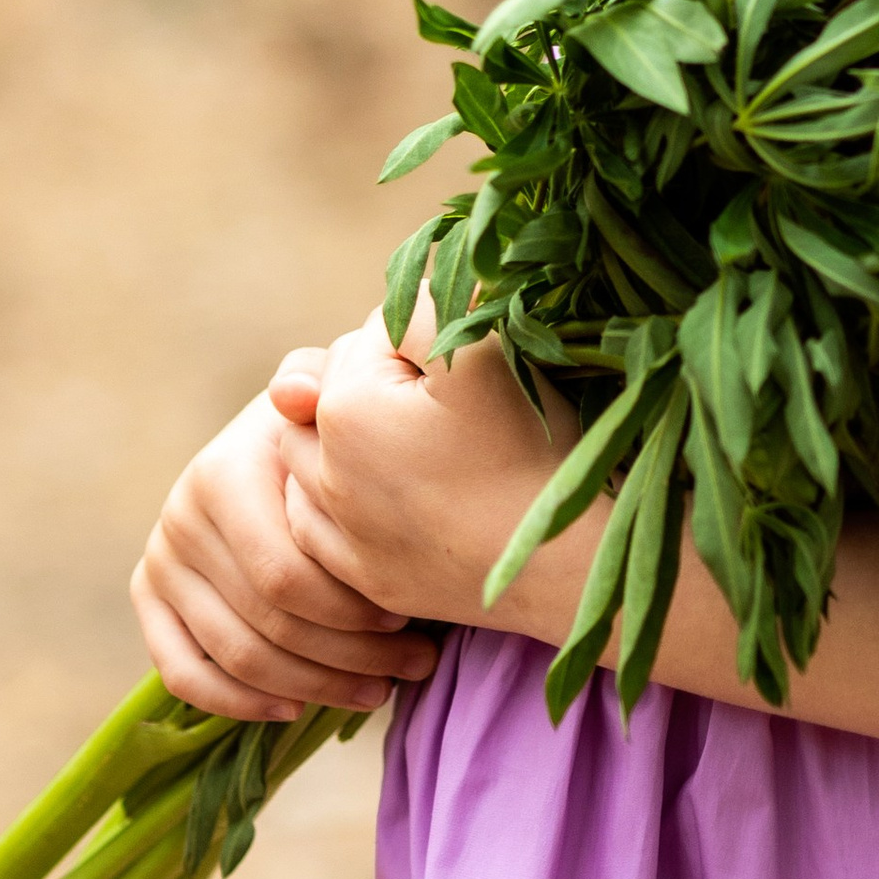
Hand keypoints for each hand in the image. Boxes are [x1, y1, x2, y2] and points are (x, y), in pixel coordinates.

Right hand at [130, 378, 443, 723]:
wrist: (284, 437)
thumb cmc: (332, 429)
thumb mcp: (339, 398)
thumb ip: (328, 384)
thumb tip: (293, 397)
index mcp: (222, 471)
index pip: (286, 577)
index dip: (353, 614)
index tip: (414, 619)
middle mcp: (180, 516)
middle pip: (268, 623)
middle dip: (349, 656)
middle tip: (416, 665)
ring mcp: (160, 559)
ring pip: (236, 656)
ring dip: (315, 685)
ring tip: (380, 691)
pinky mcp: (150, 595)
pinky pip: (182, 671)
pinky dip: (239, 701)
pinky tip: (296, 709)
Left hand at [280, 311, 579, 637]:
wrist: (562, 563)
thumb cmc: (528, 450)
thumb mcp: (482, 351)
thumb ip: (421, 306)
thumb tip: (397, 301)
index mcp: (343, 407)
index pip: (368, 336)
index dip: (423, 339)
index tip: (467, 368)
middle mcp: (323, 473)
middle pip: (335, 391)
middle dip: (380, 384)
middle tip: (451, 404)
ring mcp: (341, 533)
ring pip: (315, 456)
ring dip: (347, 440)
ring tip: (412, 442)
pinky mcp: (365, 577)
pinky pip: (320, 524)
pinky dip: (337, 501)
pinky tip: (384, 495)